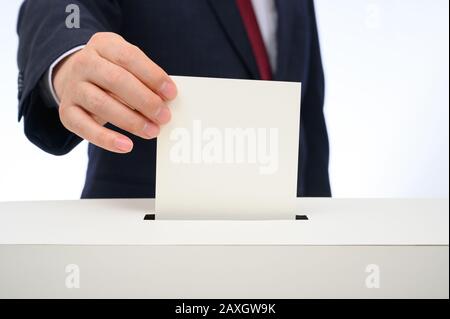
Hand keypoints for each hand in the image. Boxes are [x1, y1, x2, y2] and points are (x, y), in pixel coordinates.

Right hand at [53, 32, 176, 152]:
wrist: (76, 77)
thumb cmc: (114, 72)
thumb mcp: (128, 64)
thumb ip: (146, 78)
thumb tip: (167, 100)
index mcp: (103, 45)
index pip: (129, 58)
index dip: (152, 76)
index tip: (172, 94)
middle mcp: (84, 63)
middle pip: (116, 80)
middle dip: (144, 100)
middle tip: (165, 116)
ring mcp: (73, 87)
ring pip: (101, 104)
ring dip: (131, 121)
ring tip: (153, 131)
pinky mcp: (66, 111)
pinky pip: (85, 128)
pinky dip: (106, 139)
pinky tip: (127, 146)